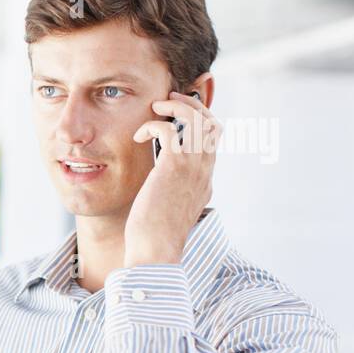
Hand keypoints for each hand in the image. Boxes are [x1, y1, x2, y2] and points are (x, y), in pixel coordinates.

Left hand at [127, 91, 221, 265]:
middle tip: (168, 102)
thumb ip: (175, 190)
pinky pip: (169, 129)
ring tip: (156, 108)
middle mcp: (204, 169)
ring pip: (195, 119)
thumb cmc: (155, 234)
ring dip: (174, 107)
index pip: (215, 137)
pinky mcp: (173, 166)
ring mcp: (192, 167)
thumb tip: (164, 182)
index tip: (181, 113)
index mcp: (205, 178)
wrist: (156, 250)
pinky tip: (138, 137)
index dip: (201, 118)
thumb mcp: (172, 208)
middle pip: (211, 122)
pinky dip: (153, 125)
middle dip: (192, 105)